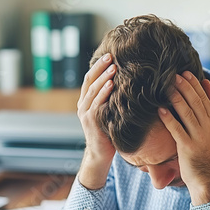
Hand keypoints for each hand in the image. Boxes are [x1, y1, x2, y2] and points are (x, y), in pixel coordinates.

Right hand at [76, 53, 116, 188]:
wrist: (100, 154)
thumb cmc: (108, 133)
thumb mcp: (108, 113)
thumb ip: (111, 100)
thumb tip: (126, 83)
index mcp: (85, 101)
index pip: (89, 79)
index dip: (98, 66)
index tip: (109, 55)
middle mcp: (82, 105)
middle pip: (89, 81)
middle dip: (100, 67)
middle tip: (111, 56)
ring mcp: (84, 113)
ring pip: (92, 90)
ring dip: (103, 77)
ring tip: (113, 67)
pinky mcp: (90, 121)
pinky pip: (97, 104)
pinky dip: (104, 93)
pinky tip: (112, 85)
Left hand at [158, 71, 209, 204]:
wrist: (203, 173)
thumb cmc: (202, 147)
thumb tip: (206, 82)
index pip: (205, 96)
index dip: (195, 84)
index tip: (185, 72)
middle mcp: (208, 125)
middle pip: (196, 102)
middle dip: (185, 87)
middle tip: (173, 75)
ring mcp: (198, 136)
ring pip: (187, 112)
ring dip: (177, 98)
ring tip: (167, 87)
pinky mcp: (187, 146)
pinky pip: (177, 129)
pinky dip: (169, 118)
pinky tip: (160, 109)